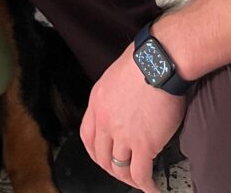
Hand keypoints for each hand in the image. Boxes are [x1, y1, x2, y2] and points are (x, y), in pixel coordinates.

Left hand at [80, 44, 186, 192]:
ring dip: (128, 178)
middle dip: (111, 168)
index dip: (94, 152)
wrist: (156, 64)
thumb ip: (113, 98)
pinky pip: (140, 173)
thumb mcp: (114, 78)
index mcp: (96, 103)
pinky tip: (152, 188)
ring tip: (139, 182)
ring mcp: (123, 134)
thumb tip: (122, 110)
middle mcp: (105, 120)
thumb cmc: (142, 64)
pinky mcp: (144, 144)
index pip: (87, 136)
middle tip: (122, 173)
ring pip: (119, 167)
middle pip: (101, 156)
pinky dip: (146, 185)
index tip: (102, 159)